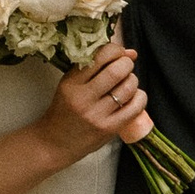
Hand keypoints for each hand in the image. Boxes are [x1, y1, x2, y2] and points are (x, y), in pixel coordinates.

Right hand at [42, 38, 150, 161]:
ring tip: (127, 82)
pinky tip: (134, 97)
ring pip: (127, 88)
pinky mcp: (109, 129)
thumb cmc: (64, 110)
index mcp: (71, 83)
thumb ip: (96, 67)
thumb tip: (131, 52)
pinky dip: (140, 97)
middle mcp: (83, 98)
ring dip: (133, 80)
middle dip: (127, 64)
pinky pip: (135, 107)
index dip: (115, 50)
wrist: (54, 143)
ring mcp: (97, 115)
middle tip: (125, 66)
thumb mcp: (71, 84)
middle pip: (116, 71)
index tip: (118, 53)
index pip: (99, 56)